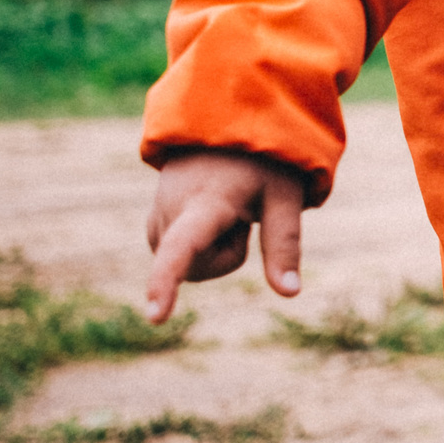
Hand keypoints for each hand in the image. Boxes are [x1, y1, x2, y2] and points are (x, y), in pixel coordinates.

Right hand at [144, 149, 304, 323]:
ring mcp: (156, 216)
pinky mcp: (152, 223)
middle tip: (245, 214)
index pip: (183, 247)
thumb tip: (291, 293)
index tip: (155, 316)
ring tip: (227, 207)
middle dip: (228, 254)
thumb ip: (285, 244)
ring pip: (189, 265)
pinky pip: (179, 256)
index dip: (166, 283)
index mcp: (204, 202)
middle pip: (199, 268)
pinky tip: (209, 212)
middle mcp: (170, 210)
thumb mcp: (285, 196)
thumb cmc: (263, 161)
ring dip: (213, 248)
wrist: (225, 126)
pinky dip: (199, 244)